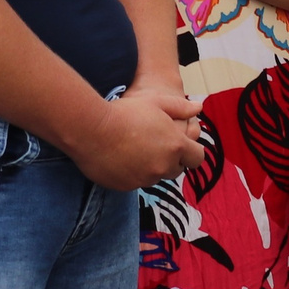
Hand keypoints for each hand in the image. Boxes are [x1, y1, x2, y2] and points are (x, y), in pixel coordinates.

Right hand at [71, 85, 206, 190]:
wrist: (90, 129)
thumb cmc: (125, 112)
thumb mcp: (157, 102)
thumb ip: (181, 107)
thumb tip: (198, 108)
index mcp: (176, 146)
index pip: (196, 158)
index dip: (191, 152)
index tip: (182, 146)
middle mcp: (163, 166)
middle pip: (177, 169)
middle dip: (172, 160)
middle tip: (157, 146)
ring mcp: (143, 178)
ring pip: (155, 177)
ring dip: (152, 168)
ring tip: (137, 150)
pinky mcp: (125, 186)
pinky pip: (136, 183)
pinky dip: (133, 174)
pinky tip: (122, 159)